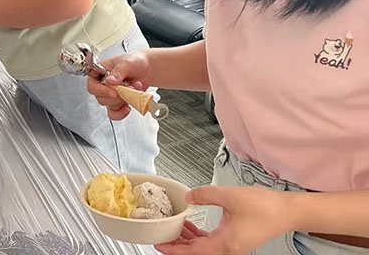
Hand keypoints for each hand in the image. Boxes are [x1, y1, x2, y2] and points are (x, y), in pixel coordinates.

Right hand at [85, 51, 151, 119]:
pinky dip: (121, 113)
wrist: (149, 68)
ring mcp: (111, 94)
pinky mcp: (118, 102)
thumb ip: (118, 72)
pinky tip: (127, 107)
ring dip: (123, 100)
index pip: (92, 84)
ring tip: (134, 90)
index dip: (100, 90)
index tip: (113, 92)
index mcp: (100, 71)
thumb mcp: (127, 63)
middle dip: (117, 96)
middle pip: (100, 97)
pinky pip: (114, 113)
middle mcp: (103, 83)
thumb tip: (109, 81)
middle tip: (128, 88)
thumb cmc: (136, 61)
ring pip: (109, 105)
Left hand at [156, 186, 292, 254]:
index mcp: (225, 244)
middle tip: (161, 235)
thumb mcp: (229, 196)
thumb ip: (205, 195)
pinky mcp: (235, 239)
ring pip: (202, 247)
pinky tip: (190, 225)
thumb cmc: (265, 207)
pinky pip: (210, 241)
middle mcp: (228, 249)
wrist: (286, 211)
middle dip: (177, 244)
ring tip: (172, 228)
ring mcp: (232, 245)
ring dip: (187, 239)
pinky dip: (198, 235)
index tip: (159, 244)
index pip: (193, 252)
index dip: (173, 250)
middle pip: (196, 252)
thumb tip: (188, 196)